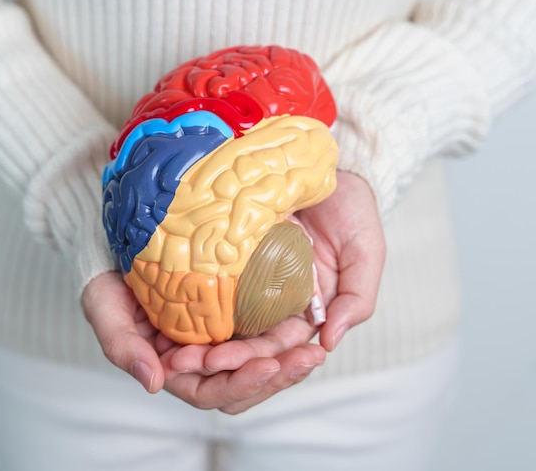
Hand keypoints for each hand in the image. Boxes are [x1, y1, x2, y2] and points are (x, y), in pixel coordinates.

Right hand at [81, 271, 320, 411]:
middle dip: (277, 375)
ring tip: (316, 346)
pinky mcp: (233, 304)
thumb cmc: (106, 272)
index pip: (207, 391)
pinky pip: (263, 324)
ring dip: (288, 356)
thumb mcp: (103, 305)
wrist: (121, 233)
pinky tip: (307, 319)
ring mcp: (218, 330)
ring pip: (259, 357)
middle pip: (242, 380)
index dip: (237, 385)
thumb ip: (121, 344)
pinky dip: (285, 327)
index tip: (267, 366)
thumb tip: (153, 382)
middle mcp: (198, 353)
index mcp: (171, 363)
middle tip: (307, 358)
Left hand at [165, 171, 385, 411]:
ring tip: (172, 353)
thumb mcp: (366, 254)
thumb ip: (357, 299)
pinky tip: (169, 314)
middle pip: (246, 340)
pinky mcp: (234, 252)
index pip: (281, 347)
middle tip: (183, 363)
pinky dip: (195, 299)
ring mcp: (253, 277)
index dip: (253, 361)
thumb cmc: (352, 212)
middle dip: (218, 357)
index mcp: (307, 310)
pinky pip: (215, 280)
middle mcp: (276, 300)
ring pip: (226, 320)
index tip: (222, 363)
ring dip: (200, 340)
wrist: (330, 170)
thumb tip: (331, 341)